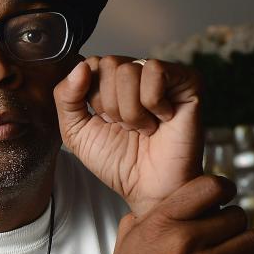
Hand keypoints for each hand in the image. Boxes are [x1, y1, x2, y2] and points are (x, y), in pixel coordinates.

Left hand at [54, 55, 204, 216]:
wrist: (147, 188)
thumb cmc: (117, 162)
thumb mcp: (76, 132)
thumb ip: (66, 98)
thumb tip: (80, 67)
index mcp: (111, 81)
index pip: (91, 64)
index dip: (92, 97)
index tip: (106, 122)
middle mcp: (136, 74)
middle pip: (108, 65)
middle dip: (111, 106)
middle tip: (128, 128)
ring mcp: (163, 76)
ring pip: (128, 70)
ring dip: (131, 110)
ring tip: (144, 128)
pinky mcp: (187, 81)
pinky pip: (154, 71)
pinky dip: (152, 103)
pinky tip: (163, 119)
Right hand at [72, 175, 253, 253]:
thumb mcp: (130, 236)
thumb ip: (156, 211)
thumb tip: (181, 193)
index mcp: (161, 222)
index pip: (212, 186)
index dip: (224, 189)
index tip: (224, 197)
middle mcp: (184, 242)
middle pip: (238, 215)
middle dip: (232, 223)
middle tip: (223, 233)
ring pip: (251, 242)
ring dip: (243, 247)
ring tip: (230, 253)